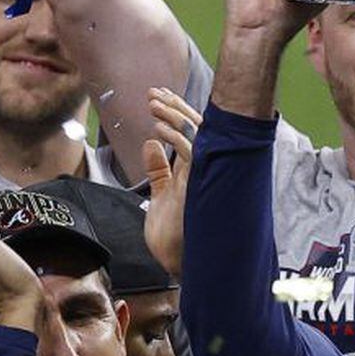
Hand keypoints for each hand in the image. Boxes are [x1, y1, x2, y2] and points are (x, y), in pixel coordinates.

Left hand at [142, 88, 199, 278]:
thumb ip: (158, 170)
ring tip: (152, 103)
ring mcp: (203, 175)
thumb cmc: (171, 234)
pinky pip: (190, 152)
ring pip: (197, 134)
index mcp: (196, 169)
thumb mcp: (160, 194)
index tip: (158, 96)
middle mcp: (204, 169)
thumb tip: (150, 144)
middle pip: (198, 127)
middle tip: (153, 92)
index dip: (176, 111)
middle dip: (175, 106)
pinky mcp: (198, 185)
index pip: (192, 131)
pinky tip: (157, 129)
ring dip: (173, 115)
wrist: (176, 263)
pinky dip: (174, 137)